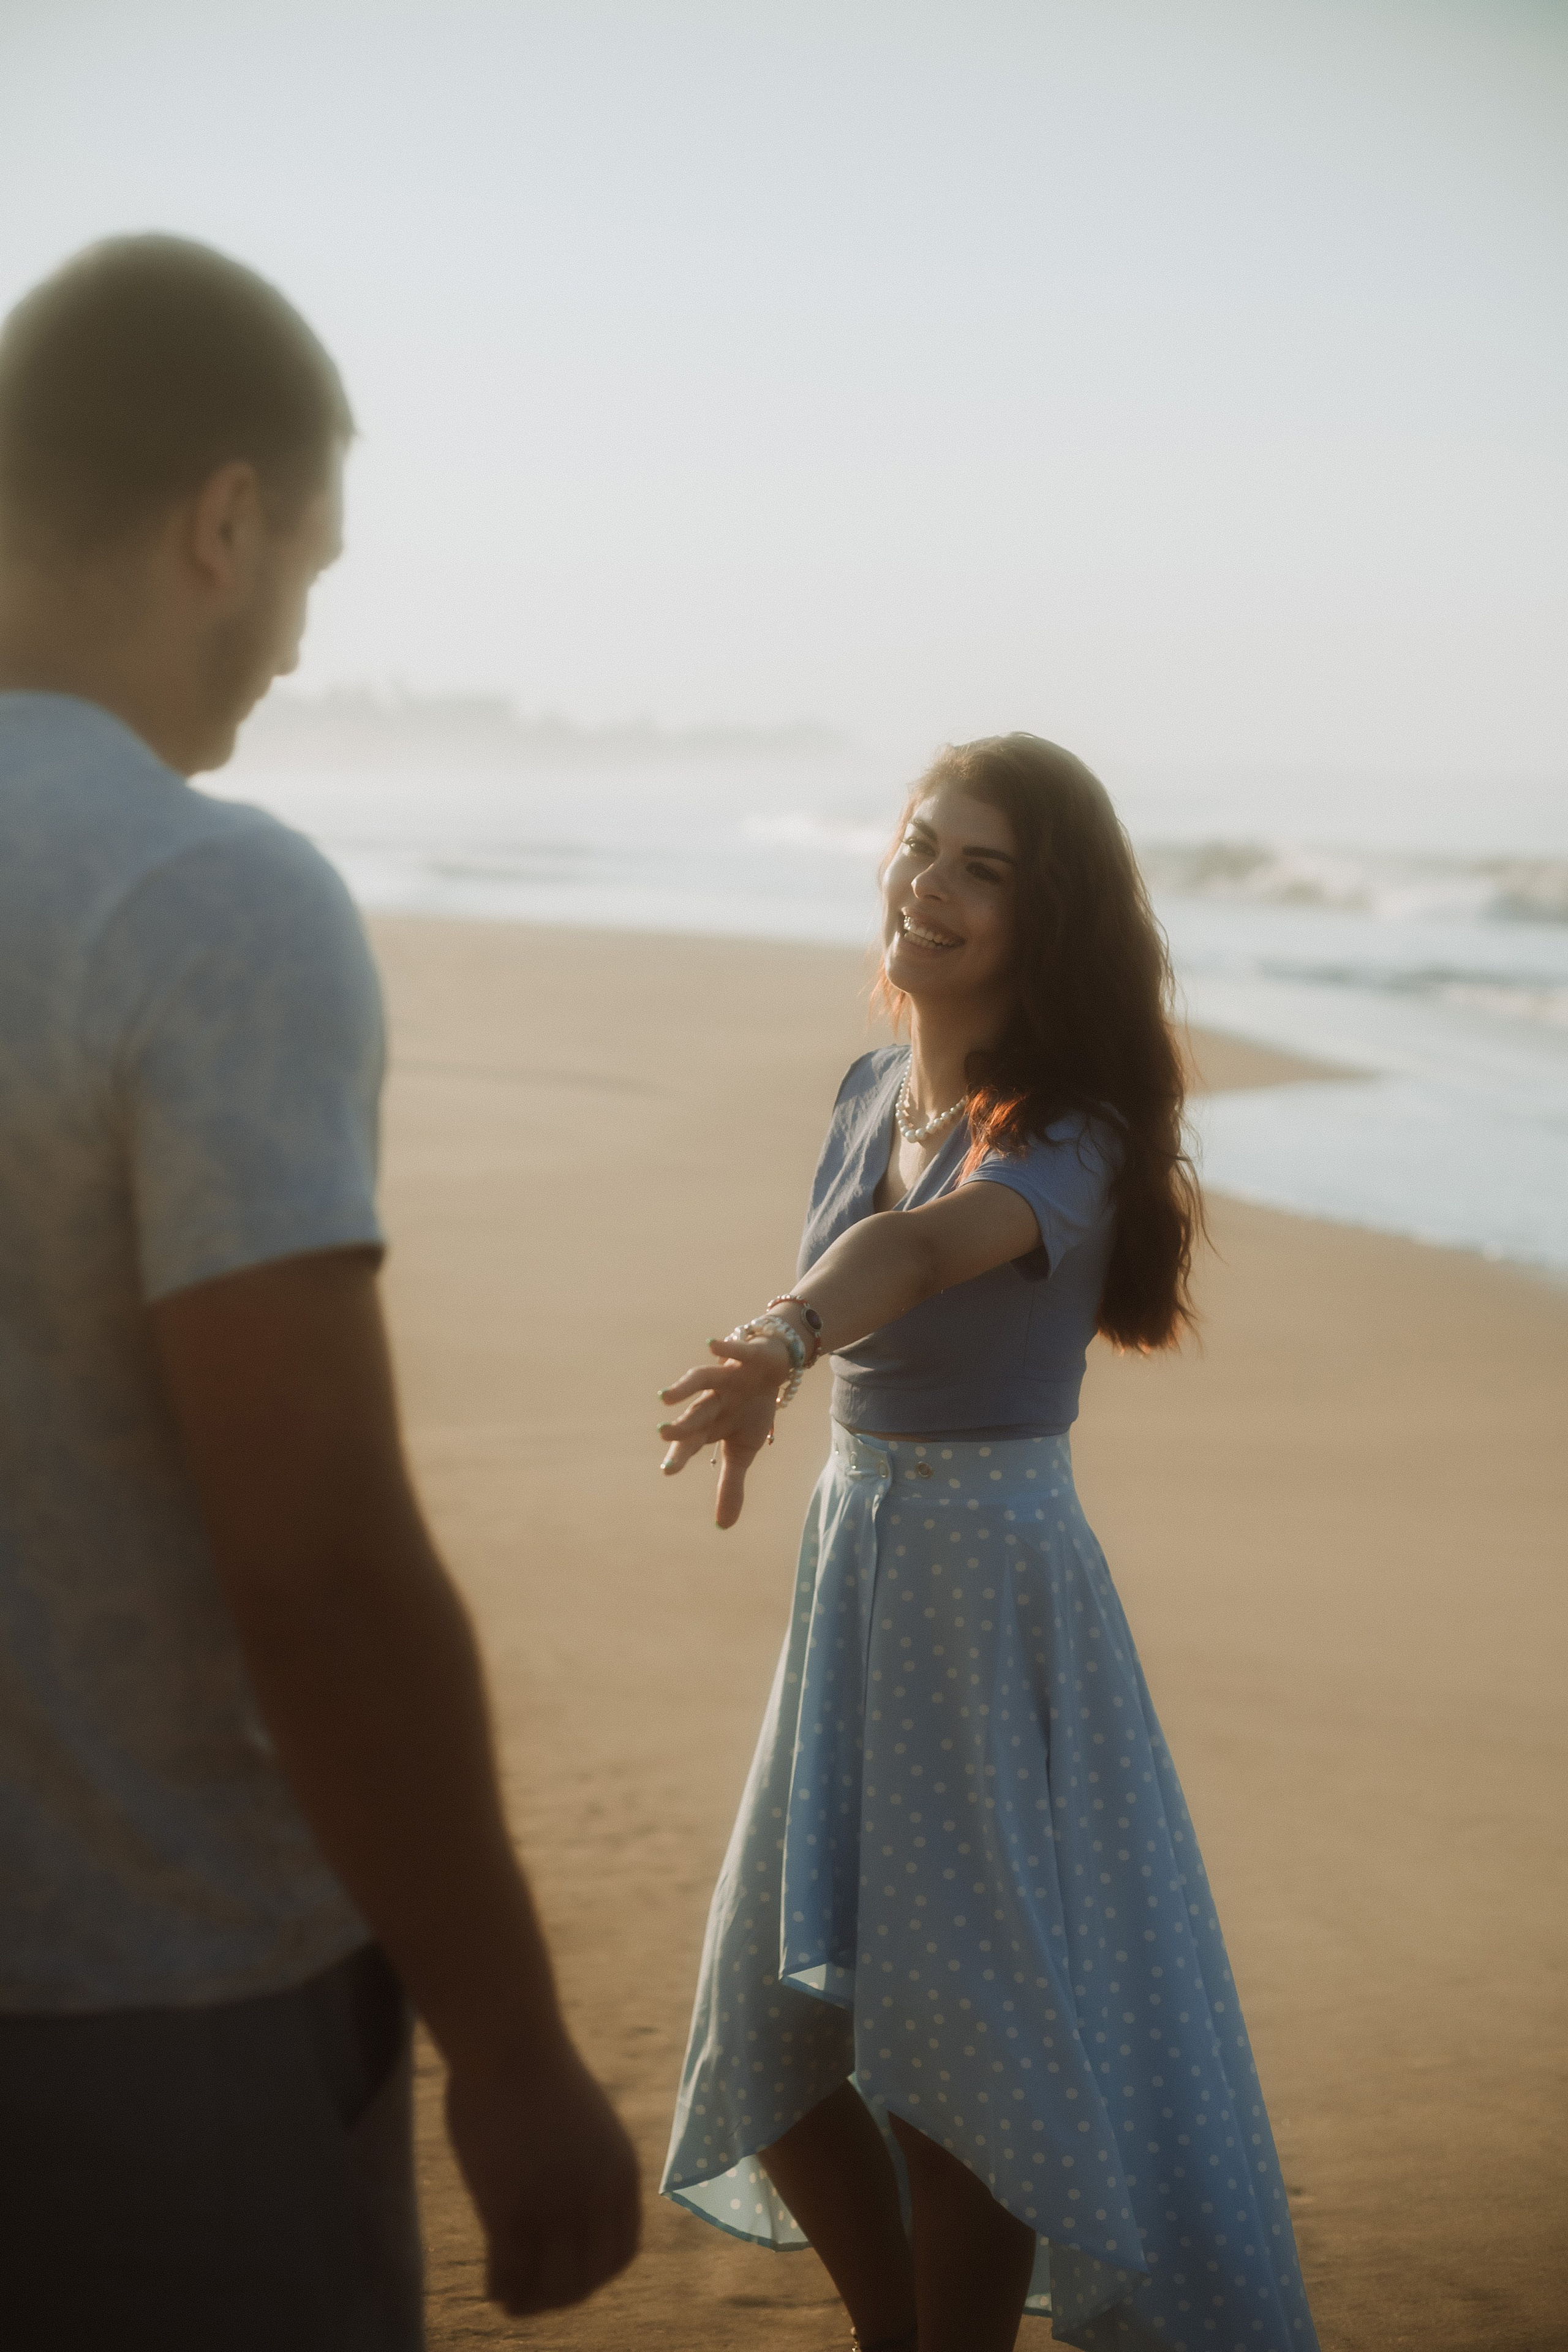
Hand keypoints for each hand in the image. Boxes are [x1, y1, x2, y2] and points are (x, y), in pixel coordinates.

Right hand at [446, 2038, 640, 2316]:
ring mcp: (555, 2206)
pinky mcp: (511, 2210)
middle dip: (561, 2297)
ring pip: (549, 2288)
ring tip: (511, 2300)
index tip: (572, 2277)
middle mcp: (596, 2197)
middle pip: (586, 2279)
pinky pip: (509, 2274)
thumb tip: (572, 2204)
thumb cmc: (538, 2074)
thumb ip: (587, 2168)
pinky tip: (491, 2286)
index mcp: (621, 2173)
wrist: (510, 2041)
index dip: (597, 2275)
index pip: (622, 2252)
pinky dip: (501, 2289)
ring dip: (530, 2302)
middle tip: (535, 2298)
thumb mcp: (586, 2126)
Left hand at [657, 1331, 787, 1527]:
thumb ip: (730, 1485)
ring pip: (702, 1379)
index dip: (680, 1454)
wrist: (771, 1368)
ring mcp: (727, 1376)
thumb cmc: (750, 1410)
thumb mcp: (744, 1450)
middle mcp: (713, 1399)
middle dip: (681, 1424)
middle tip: (663, 1432)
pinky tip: (709, 1345)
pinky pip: (734, 1351)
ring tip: (665, 1396)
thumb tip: (722, 1527)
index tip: (668, 1470)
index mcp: (710, 1423)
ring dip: (685, 1386)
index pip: (691, 1441)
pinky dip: (724, 1347)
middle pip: (695, 1413)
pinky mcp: (744, 1357)